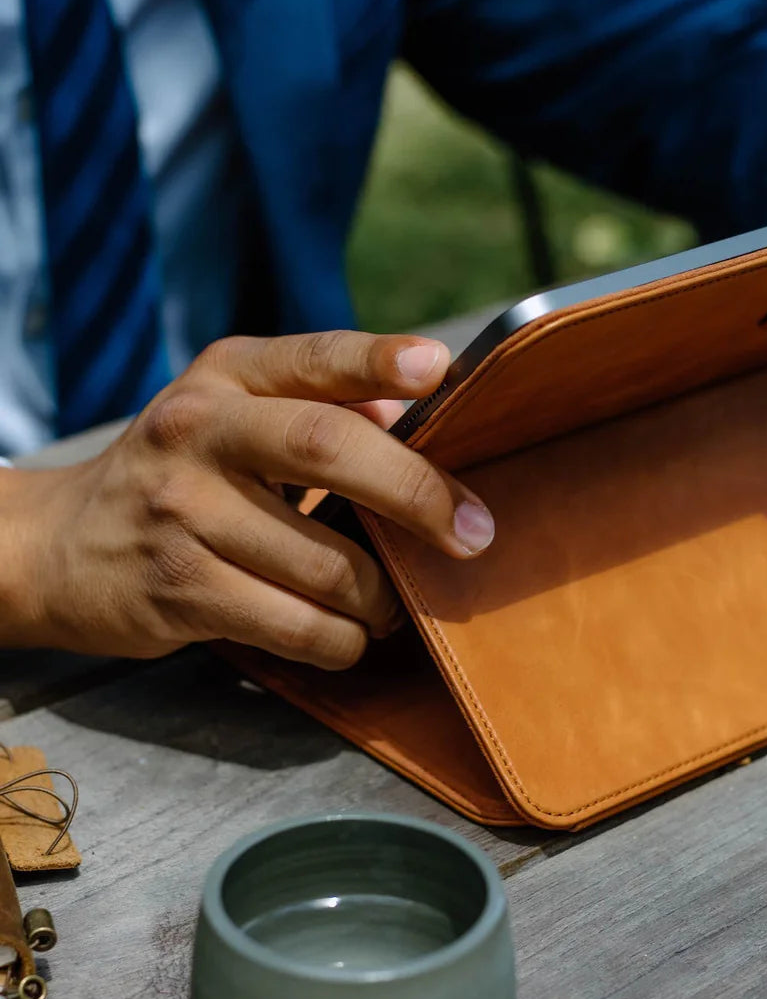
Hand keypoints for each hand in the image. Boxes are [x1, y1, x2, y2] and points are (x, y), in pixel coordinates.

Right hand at [0, 332, 494, 668]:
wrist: (61, 546)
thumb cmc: (181, 474)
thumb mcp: (231, 413)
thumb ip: (318, 401)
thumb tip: (415, 405)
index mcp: (227, 378)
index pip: (313, 358)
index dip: (377, 361)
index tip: (437, 370)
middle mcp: (200, 431)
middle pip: (327, 449)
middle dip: (417, 495)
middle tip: (474, 533)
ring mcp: (184, 513)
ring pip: (326, 564)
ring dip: (381, 596)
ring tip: (391, 602)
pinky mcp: (180, 589)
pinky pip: (298, 627)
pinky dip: (343, 640)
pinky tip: (346, 633)